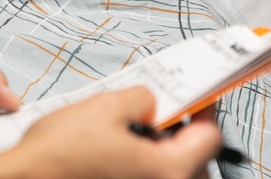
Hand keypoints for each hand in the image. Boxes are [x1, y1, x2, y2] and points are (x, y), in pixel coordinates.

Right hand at [5, 87, 222, 178]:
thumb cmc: (60, 154)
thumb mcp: (106, 106)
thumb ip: (142, 98)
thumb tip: (151, 102)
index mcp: (168, 170)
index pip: (210, 138)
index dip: (204, 110)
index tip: (198, 98)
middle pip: (196, 162)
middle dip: (184, 134)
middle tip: (164, 113)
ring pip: (173, 174)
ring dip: (164, 153)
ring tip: (137, 133)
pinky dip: (145, 168)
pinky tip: (122, 153)